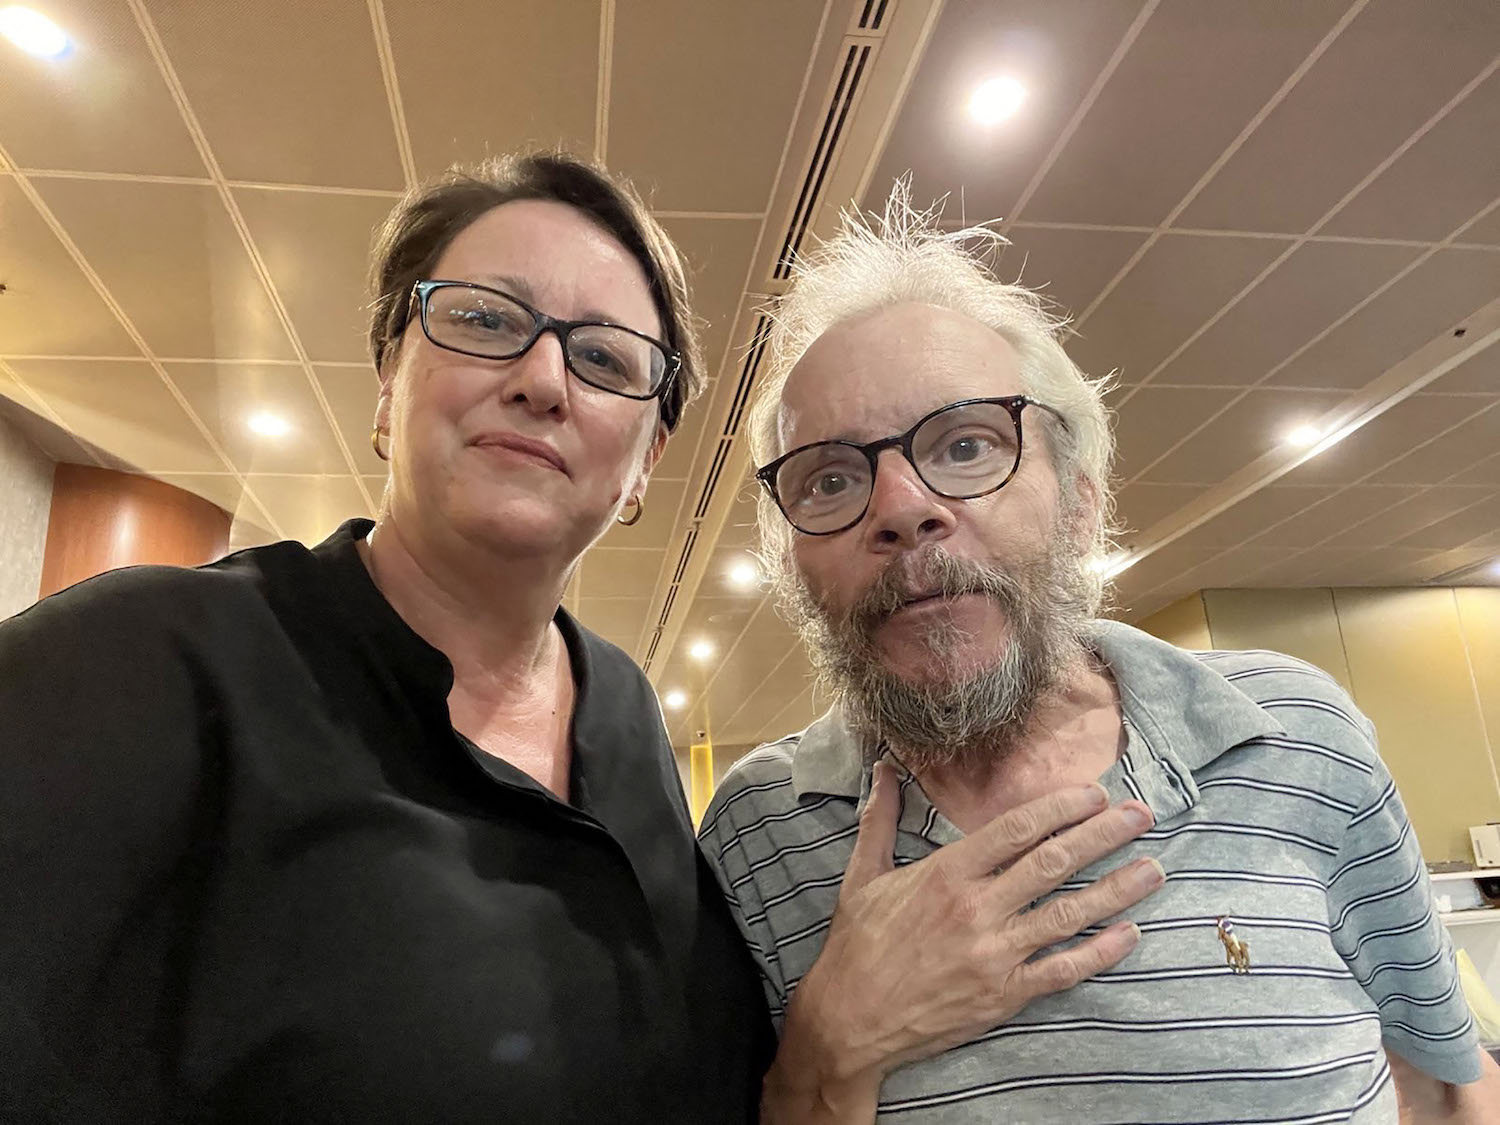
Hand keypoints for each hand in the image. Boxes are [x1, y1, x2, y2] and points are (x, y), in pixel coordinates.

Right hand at [762, 761, 1162, 1121]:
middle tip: (1140, 815)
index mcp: (946, 873)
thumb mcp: (863, 876)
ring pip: (1069, 915)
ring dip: (1117, 889)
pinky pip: (1063, 970)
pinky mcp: (1004, 995)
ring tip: (1154, 868)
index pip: (1015, 829)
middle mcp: (976, 908)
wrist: (850, 1019)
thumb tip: (883, 770)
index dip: (1060, 808)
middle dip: (1103, 835)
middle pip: (1052, 863)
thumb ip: (881, 820)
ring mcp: (994, 954)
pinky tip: (1129, 933)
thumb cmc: (858, 945)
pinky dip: (1100, 952)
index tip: (1094, 794)